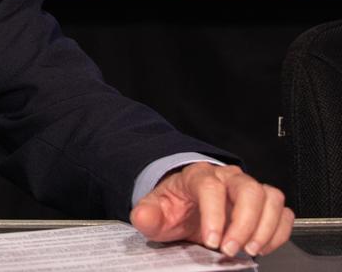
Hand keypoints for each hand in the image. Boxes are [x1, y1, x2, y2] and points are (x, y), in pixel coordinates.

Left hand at [130, 162, 293, 256]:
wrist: (187, 204)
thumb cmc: (174, 206)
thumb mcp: (155, 211)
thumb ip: (147, 214)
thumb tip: (143, 216)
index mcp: (197, 176)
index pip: (210, 187)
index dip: (214, 214)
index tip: (211, 240)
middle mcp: (227, 177)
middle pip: (248, 190)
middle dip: (244, 223)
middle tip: (232, 249)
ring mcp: (248, 188)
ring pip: (271, 198)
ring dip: (265, 228)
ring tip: (249, 250)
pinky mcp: (264, 203)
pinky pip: (283, 212)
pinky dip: (278, 232)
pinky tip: (261, 246)